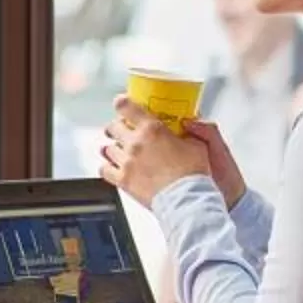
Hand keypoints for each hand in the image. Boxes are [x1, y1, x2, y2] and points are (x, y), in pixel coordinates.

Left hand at [99, 100, 244, 207]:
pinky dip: (107, 167)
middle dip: (116, 127)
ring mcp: (127, 162)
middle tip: (120, 130)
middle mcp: (135, 143)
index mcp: (152, 129)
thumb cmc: (192, 174)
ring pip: (107, 148)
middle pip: (113, 127)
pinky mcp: (123, 180)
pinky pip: (105, 170)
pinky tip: (111, 167)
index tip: (121, 103)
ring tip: (117, 150)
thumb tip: (188, 127)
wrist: (185, 199)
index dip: (122, 103)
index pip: (127, 107)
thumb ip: (189, 133)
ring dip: (112, 147)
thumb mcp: (197, 145)